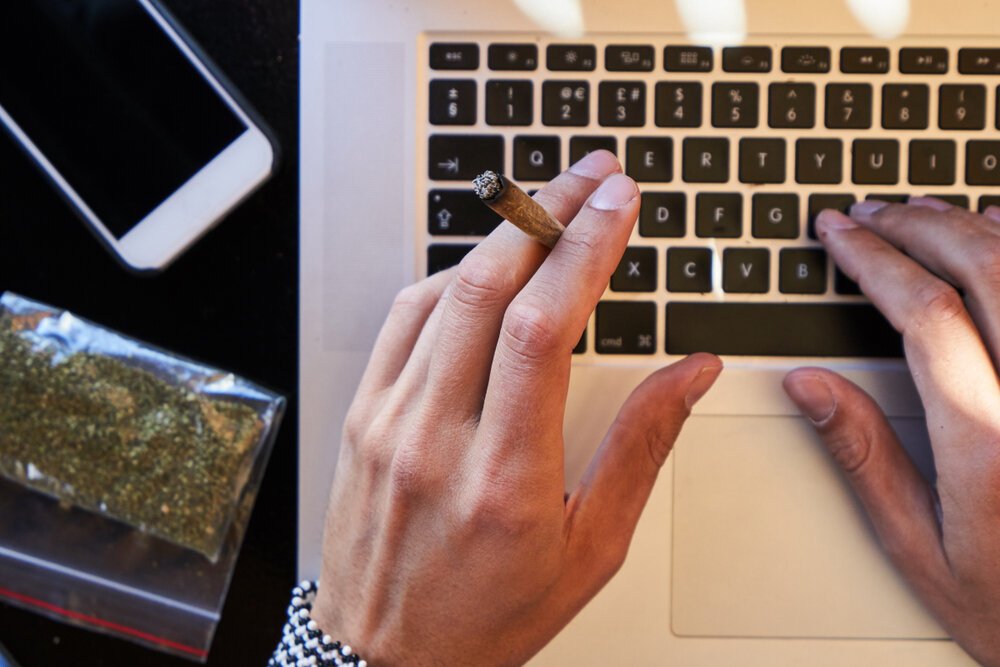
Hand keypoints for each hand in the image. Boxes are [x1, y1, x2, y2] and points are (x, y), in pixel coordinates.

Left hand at [311, 151, 721, 665]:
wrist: (382, 656)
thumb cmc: (486, 616)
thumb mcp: (589, 550)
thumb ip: (643, 449)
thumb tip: (691, 372)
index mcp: (504, 477)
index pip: (543, 328)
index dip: (586, 248)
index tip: (618, 203)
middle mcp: (435, 438)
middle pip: (487, 288)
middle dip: (548, 213)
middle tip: (591, 176)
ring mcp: (388, 421)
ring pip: (441, 291)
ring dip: (501, 235)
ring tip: (549, 205)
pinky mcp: (362, 415)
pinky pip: (402, 318)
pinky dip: (450, 276)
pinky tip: (486, 266)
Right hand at [784, 197, 999, 666]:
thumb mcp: (919, 546)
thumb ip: (865, 457)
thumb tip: (811, 387)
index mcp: (989, 442)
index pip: (925, 314)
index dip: (872, 260)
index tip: (837, 234)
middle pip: (983, 270)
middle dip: (915, 227)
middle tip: (869, 213)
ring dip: (970, 225)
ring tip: (920, 211)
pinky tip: (997, 229)